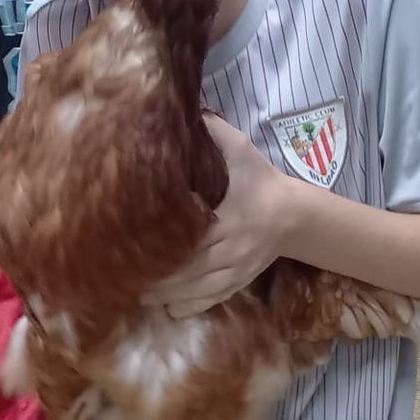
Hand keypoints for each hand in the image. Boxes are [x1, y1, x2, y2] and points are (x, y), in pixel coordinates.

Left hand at [147, 114, 294, 316]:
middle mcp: (232, 251)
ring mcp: (236, 271)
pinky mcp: (238, 283)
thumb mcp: (242, 150)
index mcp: (230, 220)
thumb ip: (213, 132)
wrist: (294, 214)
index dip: (163, 250)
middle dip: (157, 278)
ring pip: (196, 292)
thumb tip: (181, 112)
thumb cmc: (261, 180)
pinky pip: (209, 302)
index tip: (133, 249)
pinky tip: (166, 307)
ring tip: (138, 295)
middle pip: (189, 272)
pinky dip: (187, 307)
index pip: (192, 241)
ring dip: (166, 296)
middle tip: (124, 278)